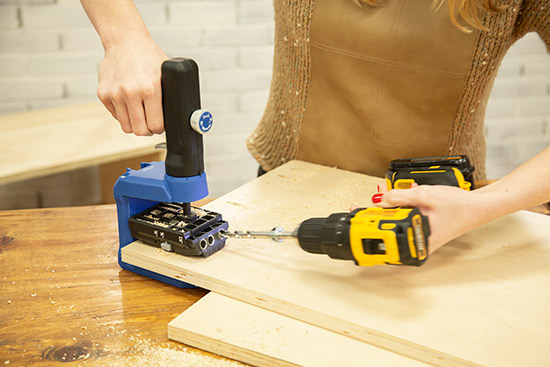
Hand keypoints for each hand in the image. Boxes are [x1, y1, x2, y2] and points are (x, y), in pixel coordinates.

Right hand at [97, 30, 167, 135]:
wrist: (125, 41)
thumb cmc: (148, 57)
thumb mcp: (166, 73)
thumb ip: (171, 95)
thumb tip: (180, 116)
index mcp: (150, 88)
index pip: (155, 125)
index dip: (160, 128)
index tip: (161, 125)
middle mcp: (130, 92)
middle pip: (139, 130)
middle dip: (147, 130)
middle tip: (151, 124)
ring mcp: (114, 94)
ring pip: (126, 127)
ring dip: (135, 124)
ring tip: (141, 115)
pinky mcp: (103, 94)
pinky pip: (116, 116)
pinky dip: (123, 114)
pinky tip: (129, 104)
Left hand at [372, 185, 497, 253]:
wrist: (478, 207)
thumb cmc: (458, 205)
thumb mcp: (425, 195)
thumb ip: (400, 197)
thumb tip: (382, 200)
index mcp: (419, 240)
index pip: (386, 236)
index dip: (370, 224)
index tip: (357, 216)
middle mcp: (419, 244)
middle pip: (389, 230)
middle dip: (378, 213)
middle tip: (366, 204)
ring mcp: (421, 239)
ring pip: (397, 225)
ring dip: (390, 209)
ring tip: (386, 195)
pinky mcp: (422, 232)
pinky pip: (406, 222)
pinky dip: (402, 210)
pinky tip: (402, 198)